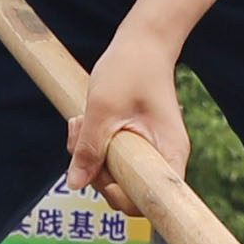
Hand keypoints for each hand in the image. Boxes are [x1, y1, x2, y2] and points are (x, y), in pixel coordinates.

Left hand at [71, 7, 191, 201]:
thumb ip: (89, 149)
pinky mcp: (136, 143)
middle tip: (79, 140)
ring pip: (114, 174)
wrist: (142, 42)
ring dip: (88, 155)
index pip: (150, 201)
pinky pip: (112, 157)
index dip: (122, 198)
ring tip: (79, 122)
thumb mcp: (102, 109)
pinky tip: (83, 121)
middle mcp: (163, 158)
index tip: (102, 176)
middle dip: (95, 172)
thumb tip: (74, 185)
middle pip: (127, 191)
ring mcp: (150, 151)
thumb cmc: (131, 68)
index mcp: (169, 154)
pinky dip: (93, 145)